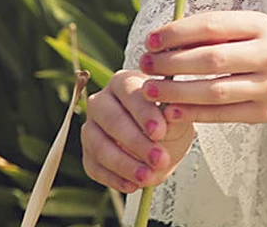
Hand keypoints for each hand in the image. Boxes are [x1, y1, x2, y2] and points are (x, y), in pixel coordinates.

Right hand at [81, 69, 195, 193]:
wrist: (164, 143)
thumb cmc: (170, 121)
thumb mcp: (178, 116)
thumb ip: (174, 115)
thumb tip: (169, 113)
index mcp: (124, 81)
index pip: (130, 92)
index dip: (144, 113)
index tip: (160, 131)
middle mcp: (102, 100)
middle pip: (112, 119)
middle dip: (136, 141)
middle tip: (159, 159)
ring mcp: (91, 127)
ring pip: (100, 145)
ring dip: (125, 164)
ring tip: (148, 177)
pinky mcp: (87, 154)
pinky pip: (95, 167)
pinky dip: (115, 178)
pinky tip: (133, 185)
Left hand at [137, 11, 266, 123]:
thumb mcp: (250, 27)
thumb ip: (215, 31)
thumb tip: (166, 39)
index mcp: (261, 26)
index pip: (213, 26)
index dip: (178, 33)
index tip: (152, 39)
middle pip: (211, 59)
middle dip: (172, 62)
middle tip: (145, 64)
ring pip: (214, 90)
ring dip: (176, 91)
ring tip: (150, 89)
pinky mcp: (263, 113)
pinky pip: (222, 114)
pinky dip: (193, 113)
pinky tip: (171, 110)